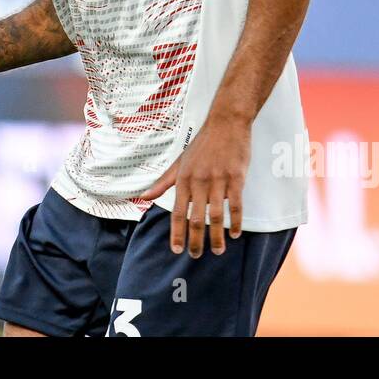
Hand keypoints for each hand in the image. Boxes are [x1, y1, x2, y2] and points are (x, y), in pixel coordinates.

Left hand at [140, 113, 251, 257]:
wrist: (226, 123)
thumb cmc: (202, 144)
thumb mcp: (179, 162)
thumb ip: (162, 182)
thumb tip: (143, 197)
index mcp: (183, 179)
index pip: (176, 212)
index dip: (176, 233)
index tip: (177, 250)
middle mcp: (198, 181)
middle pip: (196, 218)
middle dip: (196, 241)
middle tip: (196, 256)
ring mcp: (218, 180)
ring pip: (216, 215)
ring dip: (217, 236)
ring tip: (218, 251)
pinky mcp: (236, 177)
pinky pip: (236, 205)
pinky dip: (236, 222)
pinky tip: (236, 234)